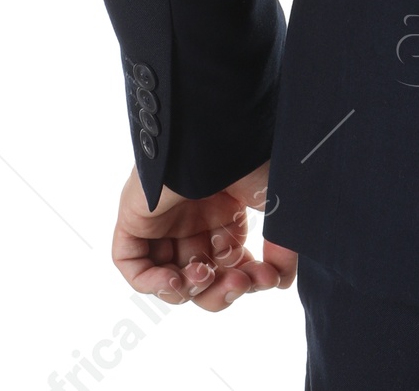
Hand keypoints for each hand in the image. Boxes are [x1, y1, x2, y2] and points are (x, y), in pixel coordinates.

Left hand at [111, 158, 298, 310]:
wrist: (212, 129)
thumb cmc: (246, 154)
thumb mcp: (274, 201)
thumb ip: (283, 245)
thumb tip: (281, 283)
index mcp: (225, 210)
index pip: (233, 262)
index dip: (249, 278)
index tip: (267, 278)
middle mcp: (194, 217)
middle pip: (203, 277)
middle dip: (221, 290)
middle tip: (237, 284)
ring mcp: (163, 220)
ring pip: (170, 277)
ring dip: (190, 289)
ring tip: (203, 274)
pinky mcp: (135, 220)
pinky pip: (135, 266)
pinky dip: (152, 284)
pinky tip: (175, 280)